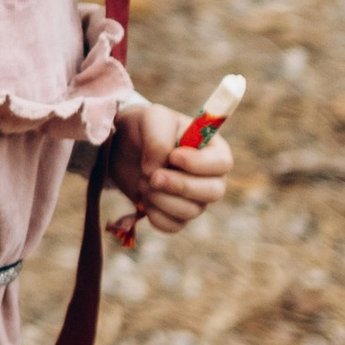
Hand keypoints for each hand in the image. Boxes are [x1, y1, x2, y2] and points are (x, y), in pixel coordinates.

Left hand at [109, 97, 233, 235]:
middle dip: (181, 186)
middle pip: (214, 192)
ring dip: (161, 198)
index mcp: (212, 149)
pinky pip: (173, 226)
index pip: (223, 163)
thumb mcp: (152, 119)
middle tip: (153, 176)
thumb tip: (156, 170)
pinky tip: (143, 199)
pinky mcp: (176, 215)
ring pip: (191, 211)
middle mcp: (209, 177)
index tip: (173, 157)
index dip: (199, 164)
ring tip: (143, 181)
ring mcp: (194, 199)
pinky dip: (155, 214)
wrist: (122, 146)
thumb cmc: (144, 128)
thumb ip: (158, 139)